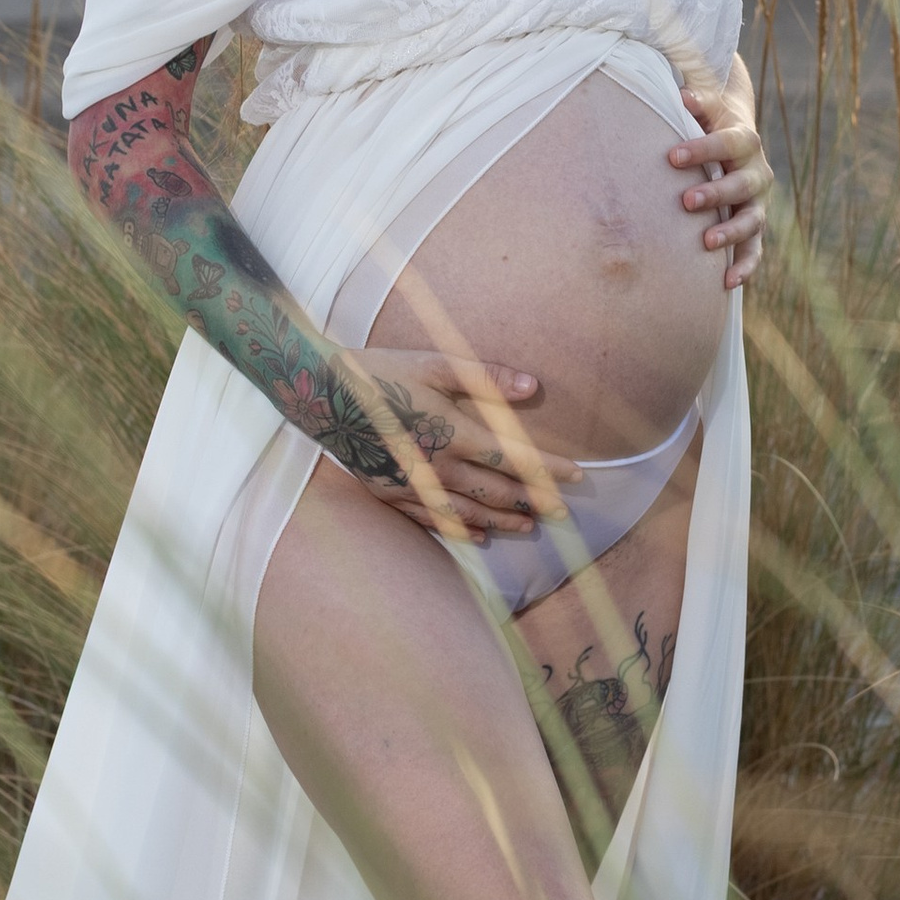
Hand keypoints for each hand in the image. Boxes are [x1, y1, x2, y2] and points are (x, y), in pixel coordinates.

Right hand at [327, 345, 580, 543]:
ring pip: (468, 513)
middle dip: (532, 502)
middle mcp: (436, 467)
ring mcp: (412, 485)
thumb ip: (486, 378)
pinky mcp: (391, 494)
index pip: (514, 459)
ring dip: (502, 521)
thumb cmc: (381, 373)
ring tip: (528, 527)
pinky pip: (432, 521)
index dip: (548, 470)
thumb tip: (533, 387)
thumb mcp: (435, 363)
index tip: (577, 477)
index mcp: (453, 432)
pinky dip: (460, 530)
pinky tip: (478, 536)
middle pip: (495, 493)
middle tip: (561, 512)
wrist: (322, 394)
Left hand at [668, 82, 771, 288]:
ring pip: (751, 221)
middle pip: (741, 184)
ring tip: (707, 242)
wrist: (737, 143)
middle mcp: (757, 173)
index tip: (672, 157)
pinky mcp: (755, 229)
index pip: (726, 144)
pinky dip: (745, 266)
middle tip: (686, 201)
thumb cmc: (712, 125)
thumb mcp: (709, 110)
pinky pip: (754, 251)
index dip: (701, 150)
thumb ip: (698, 102)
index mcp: (745, 141)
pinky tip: (728, 282)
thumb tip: (681, 93)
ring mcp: (758, 203)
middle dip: (715, 193)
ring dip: (731, 232)